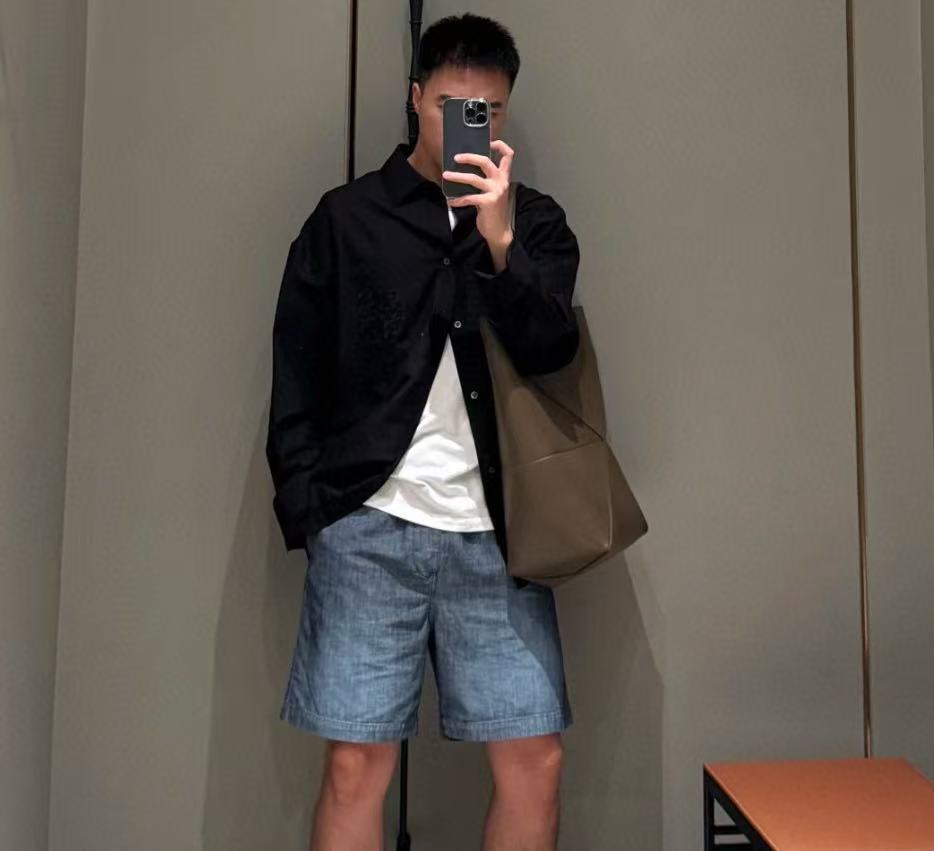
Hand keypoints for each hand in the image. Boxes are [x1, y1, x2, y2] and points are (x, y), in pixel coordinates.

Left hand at [443, 139, 514, 262]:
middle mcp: (501, 181)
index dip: (500, 145)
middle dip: (469, 157)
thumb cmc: (493, 211)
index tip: (489, 142)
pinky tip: (450, 201)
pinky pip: (468, 198)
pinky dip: (457, 199)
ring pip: (473, 178)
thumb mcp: (493, 192)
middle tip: (456, 157)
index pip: (508, 155)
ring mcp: (495, 191)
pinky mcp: (488, 202)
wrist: (499, 231)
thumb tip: (466, 171)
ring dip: (457, 176)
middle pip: (486, 161)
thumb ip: (486, 181)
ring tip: (446, 175)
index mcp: (504, 177)